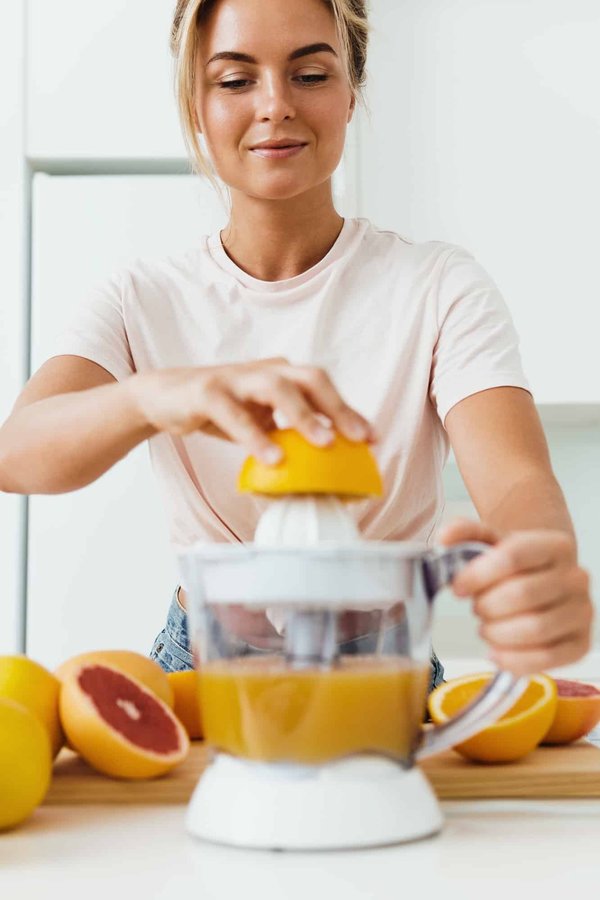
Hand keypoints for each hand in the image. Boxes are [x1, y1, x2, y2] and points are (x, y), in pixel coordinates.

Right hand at [127, 357, 374, 462]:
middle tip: (358, 438)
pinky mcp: (208, 392)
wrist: (163, 397)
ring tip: (325, 444)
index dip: (348, 410)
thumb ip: (286, 429)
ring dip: (303, 416)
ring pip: (276, 389)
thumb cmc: (220, 408)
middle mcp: (264, 370)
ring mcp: (235, 378)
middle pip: (309, 379)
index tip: (372, 438)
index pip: (323, 387)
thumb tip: (323, 459)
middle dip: (338, 408)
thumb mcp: (259, 418)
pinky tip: (272, 459)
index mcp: (281, 374)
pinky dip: (256, 437)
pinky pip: (235, 415)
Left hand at [437, 519, 593, 674]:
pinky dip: (514, 660)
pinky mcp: (581, 643)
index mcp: (556, 545)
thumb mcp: (489, 541)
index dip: (478, 575)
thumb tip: (445, 537)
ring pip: (535, 628)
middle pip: (522, 594)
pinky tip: (496, 652)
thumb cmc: (515, 564)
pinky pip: (547, 658)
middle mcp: (577, 577)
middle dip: (487, 606)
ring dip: (498, 633)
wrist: (542, 579)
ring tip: (487, 628)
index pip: (513, 556)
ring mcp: (582, 612)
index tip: (458, 587)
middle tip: (477, 608)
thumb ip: (465, 533)